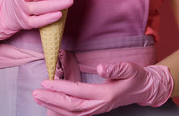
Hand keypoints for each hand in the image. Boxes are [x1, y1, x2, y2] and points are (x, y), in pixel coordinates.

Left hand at [33, 62, 173, 115]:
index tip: (46, 81)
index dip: (61, 87)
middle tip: (35, 92)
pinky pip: (74, 113)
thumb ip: (115, 68)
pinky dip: (60, 110)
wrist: (143, 89)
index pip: (78, 91)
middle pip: (71, 106)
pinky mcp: (93, 110)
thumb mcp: (130, 69)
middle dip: (51, 99)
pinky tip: (49, 104)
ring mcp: (96, 110)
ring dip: (53, 105)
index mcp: (105, 94)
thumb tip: (101, 68)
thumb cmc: (135, 77)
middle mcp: (98, 105)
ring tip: (38, 97)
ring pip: (71, 112)